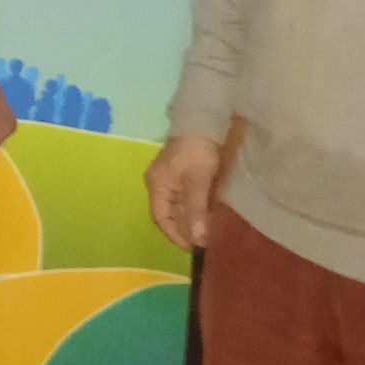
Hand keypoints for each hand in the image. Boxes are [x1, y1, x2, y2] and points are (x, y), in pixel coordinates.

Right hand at [147, 134, 222, 250]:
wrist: (205, 117)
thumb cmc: (197, 150)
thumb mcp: (197, 181)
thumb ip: (196, 210)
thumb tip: (198, 240)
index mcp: (157, 185)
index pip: (160, 218)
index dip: (175, 235)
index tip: (193, 247)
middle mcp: (160, 183)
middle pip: (169, 213)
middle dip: (185, 229)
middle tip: (204, 242)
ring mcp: (171, 177)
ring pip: (178, 206)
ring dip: (191, 220)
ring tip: (208, 232)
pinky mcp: (184, 173)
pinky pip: (186, 197)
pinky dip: (196, 208)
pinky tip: (208, 214)